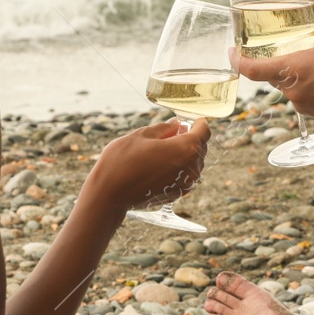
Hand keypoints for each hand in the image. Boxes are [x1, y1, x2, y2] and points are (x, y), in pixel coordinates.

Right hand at [85, 118, 210, 212]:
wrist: (109, 195)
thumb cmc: (122, 161)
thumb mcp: (141, 135)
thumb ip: (164, 128)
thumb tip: (177, 124)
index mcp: (186, 149)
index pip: (204, 130)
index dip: (197, 122)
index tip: (189, 119)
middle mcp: (192, 168)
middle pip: (200, 147)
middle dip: (189, 137)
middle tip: (171, 132)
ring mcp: (185, 184)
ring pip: (193, 162)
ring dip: (183, 154)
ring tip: (161, 149)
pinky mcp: (176, 194)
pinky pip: (184, 176)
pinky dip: (177, 168)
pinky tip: (158, 165)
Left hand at [233, 0, 313, 126]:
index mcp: (293, 70)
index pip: (252, 69)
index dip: (237, 60)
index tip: (230, 51)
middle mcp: (293, 91)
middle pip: (272, 74)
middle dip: (274, 60)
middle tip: (281, 46)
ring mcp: (304, 106)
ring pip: (289, 85)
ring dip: (296, 72)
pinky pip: (304, 96)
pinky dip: (309, 84)